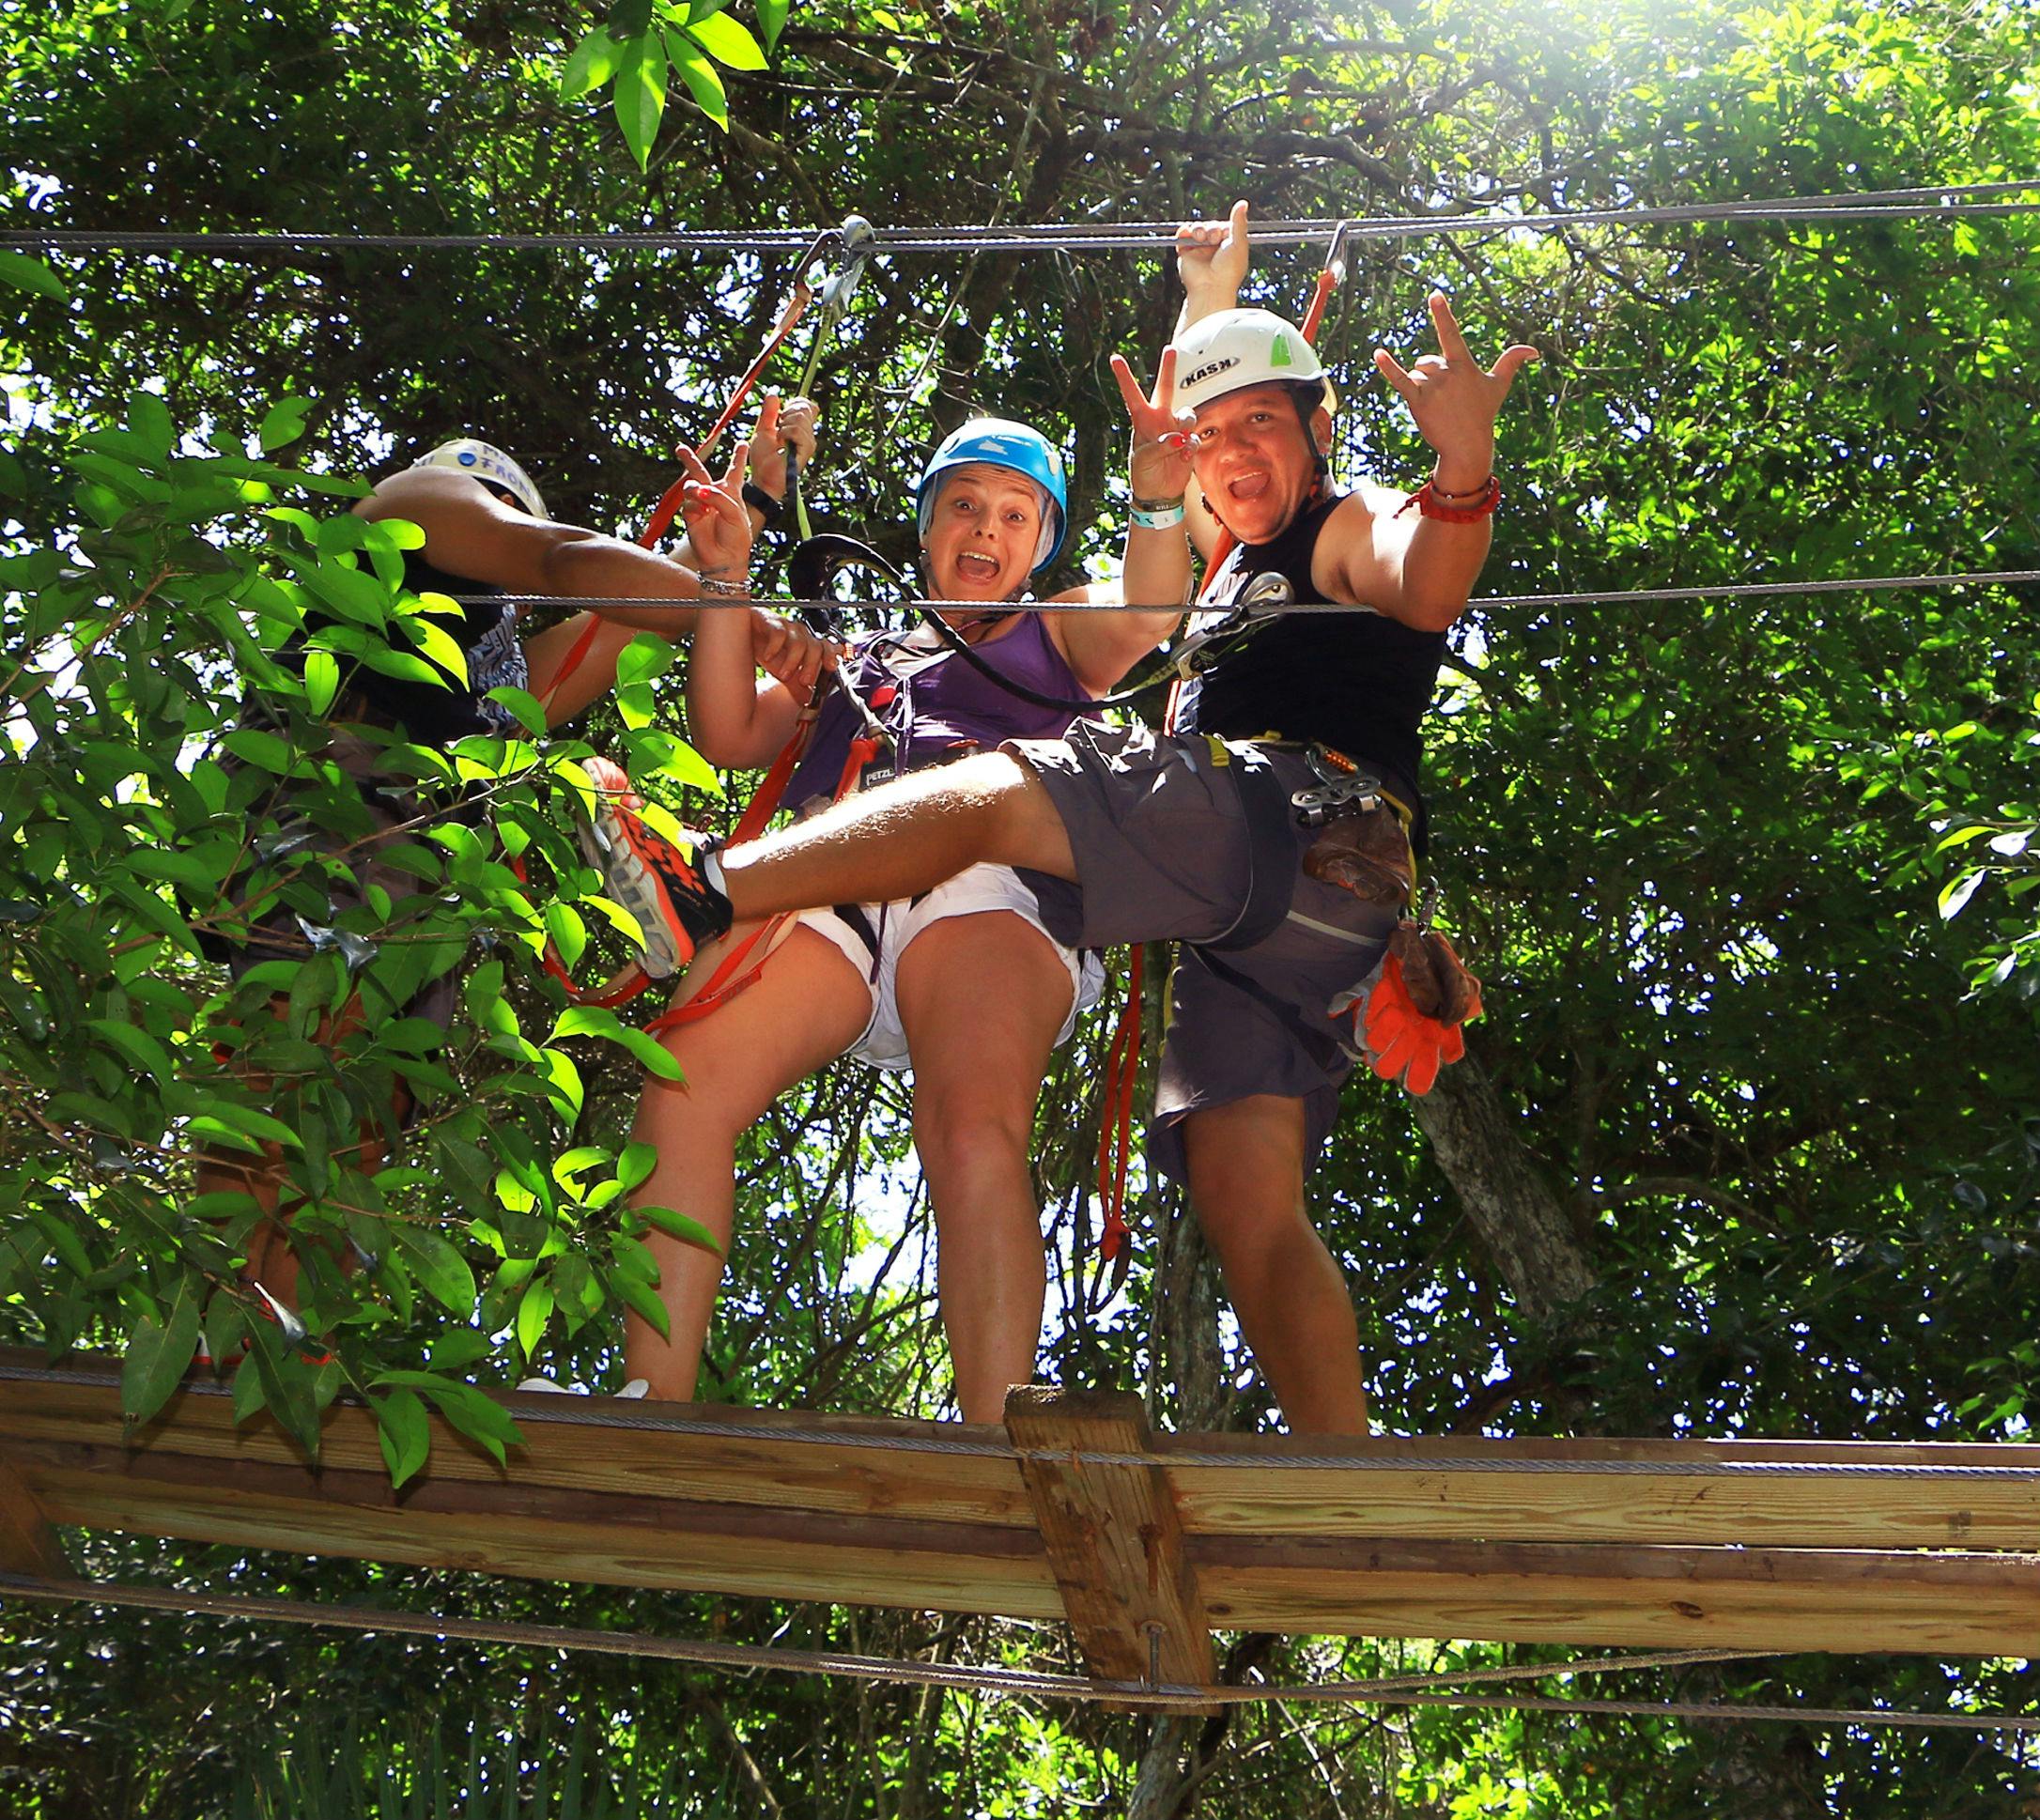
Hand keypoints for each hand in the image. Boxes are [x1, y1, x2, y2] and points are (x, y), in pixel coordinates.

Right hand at [679, 439, 753, 583]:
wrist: (724, 558)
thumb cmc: (736, 536)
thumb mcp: (735, 512)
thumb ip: (718, 497)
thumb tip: (697, 490)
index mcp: (732, 492)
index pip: (735, 470)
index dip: (738, 456)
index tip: (742, 442)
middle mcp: (715, 495)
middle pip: (701, 472)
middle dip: (690, 460)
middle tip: (680, 448)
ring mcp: (701, 504)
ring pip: (692, 485)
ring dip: (696, 488)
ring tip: (701, 494)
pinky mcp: (690, 515)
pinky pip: (689, 503)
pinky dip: (696, 506)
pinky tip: (703, 513)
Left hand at [748, 392, 819, 500]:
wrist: (763, 478)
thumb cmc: (763, 459)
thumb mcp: (763, 429)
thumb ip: (769, 412)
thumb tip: (773, 393)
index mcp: (799, 428)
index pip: (807, 405)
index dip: (796, 403)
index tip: (781, 414)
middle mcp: (807, 434)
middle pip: (805, 407)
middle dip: (787, 413)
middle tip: (778, 428)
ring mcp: (808, 441)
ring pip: (799, 417)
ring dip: (784, 426)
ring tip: (779, 439)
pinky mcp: (807, 449)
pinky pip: (797, 430)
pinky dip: (785, 434)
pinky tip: (781, 444)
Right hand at [748, 610, 836, 694]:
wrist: (743, 634)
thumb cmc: (767, 651)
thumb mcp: (784, 672)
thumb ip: (797, 686)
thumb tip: (808, 699)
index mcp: (808, 644)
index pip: (827, 647)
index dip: (832, 655)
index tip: (831, 667)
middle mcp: (800, 634)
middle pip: (816, 647)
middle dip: (812, 666)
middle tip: (804, 681)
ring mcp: (786, 626)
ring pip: (799, 642)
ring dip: (793, 661)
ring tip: (783, 675)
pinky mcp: (770, 620)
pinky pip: (778, 633)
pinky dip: (774, 647)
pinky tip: (768, 657)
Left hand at [1109, 346, 1194, 507]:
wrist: (1158, 493)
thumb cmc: (1143, 475)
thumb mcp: (1143, 460)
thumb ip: (1159, 446)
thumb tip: (1177, 437)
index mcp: (1142, 421)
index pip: (1132, 394)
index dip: (1124, 377)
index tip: (1115, 358)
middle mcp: (1160, 421)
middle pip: (1166, 389)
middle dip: (1168, 369)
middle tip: (1170, 349)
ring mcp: (1175, 430)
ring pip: (1187, 414)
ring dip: (1186, 424)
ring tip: (1180, 441)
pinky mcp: (1189, 443)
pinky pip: (1195, 438)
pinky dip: (1191, 447)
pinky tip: (1184, 457)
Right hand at [1177, 200, 1250, 308]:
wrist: (1211, 288)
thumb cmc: (1229, 270)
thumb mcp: (1238, 243)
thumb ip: (1239, 223)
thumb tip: (1243, 202)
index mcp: (1228, 246)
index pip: (1224, 226)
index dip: (1223, 226)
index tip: (1225, 234)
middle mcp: (1213, 248)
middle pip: (1210, 226)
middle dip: (1211, 228)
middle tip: (1214, 238)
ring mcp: (1199, 250)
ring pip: (1197, 228)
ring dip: (1199, 229)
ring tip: (1201, 238)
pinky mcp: (1185, 253)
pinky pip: (1183, 235)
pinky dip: (1184, 231)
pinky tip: (1190, 236)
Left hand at [1374, 293, 1537, 490]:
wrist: (1466, 444)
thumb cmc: (1482, 412)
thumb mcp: (1498, 385)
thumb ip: (1511, 362)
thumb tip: (1534, 351)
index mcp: (1464, 365)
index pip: (1451, 333)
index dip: (1442, 313)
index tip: (1434, 294)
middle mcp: (1447, 374)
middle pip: (1426, 361)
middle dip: (1431, 374)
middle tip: (1445, 397)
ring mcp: (1431, 387)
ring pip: (1416, 374)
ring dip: (1422, 387)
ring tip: (1437, 406)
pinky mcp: (1417, 401)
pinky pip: (1400, 380)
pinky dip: (1388, 367)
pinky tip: (1378, 353)